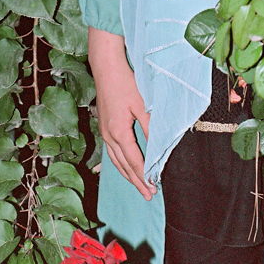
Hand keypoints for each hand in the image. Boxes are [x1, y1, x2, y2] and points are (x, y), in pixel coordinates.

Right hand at [88, 27, 154, 200]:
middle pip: (123, 166)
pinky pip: (112, 153)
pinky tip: (126, 168)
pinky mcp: (104, 127)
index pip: (134, 161)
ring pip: (116, 161)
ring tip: (139, 187)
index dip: (144, 175)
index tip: (154, 188)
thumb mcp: (142, 104)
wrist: (106, 68)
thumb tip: (159, 147)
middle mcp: (109, 136)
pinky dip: (120, 164)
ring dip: (128, 175)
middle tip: (149, 195)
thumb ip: (151, 127)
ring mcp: (104, 132)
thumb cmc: (126, 83)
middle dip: (136, 181)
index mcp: (119, 132)